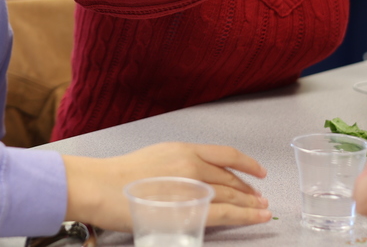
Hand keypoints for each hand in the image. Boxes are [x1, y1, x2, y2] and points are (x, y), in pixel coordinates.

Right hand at [62, 142, 270, 231]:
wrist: (102, 186)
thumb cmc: (120, 175)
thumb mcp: (155, 157)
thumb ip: (177, 165)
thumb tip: (191, 177)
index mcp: (184, 150)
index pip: (225, 154)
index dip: (247, 163)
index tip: (259, 172)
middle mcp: (193, 165)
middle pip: (231, 178)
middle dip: (249, 189)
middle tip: (260, 198)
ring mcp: (193, 186)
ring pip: (233, 195)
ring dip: (252, 203)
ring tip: (264, 210)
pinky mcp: (191, 208)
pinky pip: (226, 212)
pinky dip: (246, 216)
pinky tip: (258, 217)